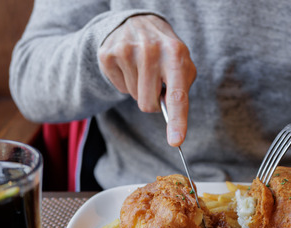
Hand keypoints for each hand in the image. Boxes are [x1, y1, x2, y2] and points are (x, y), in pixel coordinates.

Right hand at [98, 14, 196, 145]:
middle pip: (148, 104)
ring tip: (142, 68)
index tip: (176, 141)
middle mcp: (151, 50)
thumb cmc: (166, 53)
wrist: (138, 23)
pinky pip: (119, 88)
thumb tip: (172, 119)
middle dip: (152, 100)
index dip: (177, 120)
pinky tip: (129, 65)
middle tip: (154, 81)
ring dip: (138, 89)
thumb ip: (180, 91)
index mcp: (176, 54)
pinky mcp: (108, 55)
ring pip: (134, 97)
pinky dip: (125, 82)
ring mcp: (126, 51)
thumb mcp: (182, 64)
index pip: (177, 95)